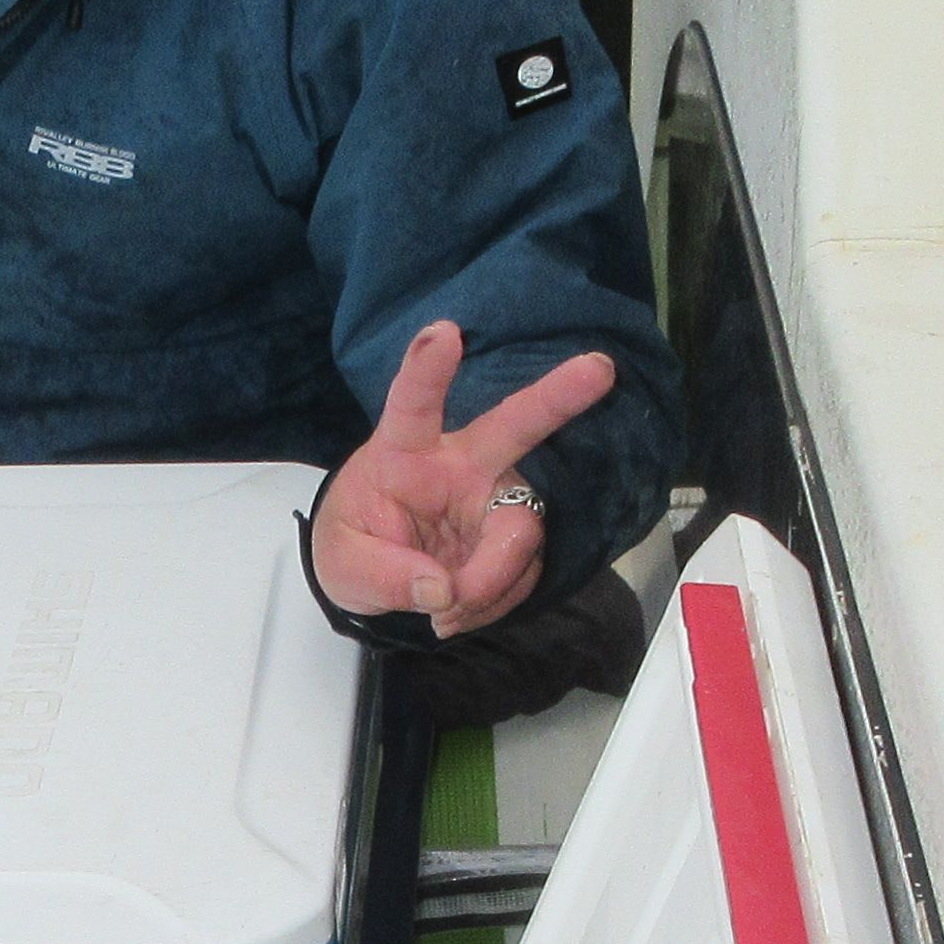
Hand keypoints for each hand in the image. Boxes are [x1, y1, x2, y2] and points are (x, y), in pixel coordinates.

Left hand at [311, 321, 616, 640]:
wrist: (374, 575)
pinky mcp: (514, 533)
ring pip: (521, 533)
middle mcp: (460, 463)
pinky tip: (460, 610)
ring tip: (443, 611)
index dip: (427, 369)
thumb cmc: (353, 545)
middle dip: (558, 396)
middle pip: (513, 426)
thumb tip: (444, 590)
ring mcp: (495, 497)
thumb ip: (386, 576)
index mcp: (405, 452)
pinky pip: (525, 572)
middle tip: (600, 368)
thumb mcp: (343, 566)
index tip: (444, 332)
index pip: (414, 404)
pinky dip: (493, 602)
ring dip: (488, 584)